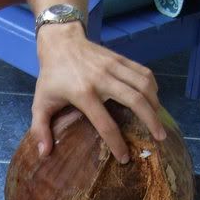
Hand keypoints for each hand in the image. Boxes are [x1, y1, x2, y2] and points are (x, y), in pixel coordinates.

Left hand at [32, 23, 164, 162]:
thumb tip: (44, 154)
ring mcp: (113, 66)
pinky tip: (154, 100)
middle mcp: (102, 79)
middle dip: (151, 121)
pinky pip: (144, 72)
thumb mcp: (40, 102)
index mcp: (83, 94)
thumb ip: (40, 129)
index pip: (105, 123)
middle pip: (135, 101)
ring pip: (144, 85)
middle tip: (159, 137)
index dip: (117, 143)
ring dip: (155, 104)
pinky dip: (153, 87)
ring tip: (159, 121)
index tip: (125, 157)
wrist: (60, 42)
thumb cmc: (51, 77)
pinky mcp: (120, 58)